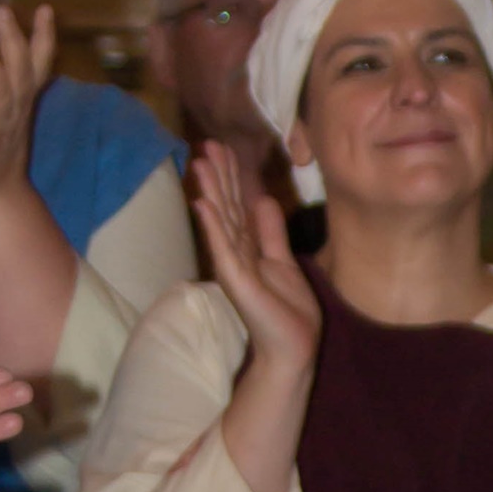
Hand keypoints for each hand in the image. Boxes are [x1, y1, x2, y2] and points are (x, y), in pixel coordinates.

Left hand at [0, 4, 56, 207]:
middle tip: (2, 10)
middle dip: (13, 40)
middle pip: (20, 71)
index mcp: (23, 102)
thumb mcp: (13, 113)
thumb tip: (16, 49)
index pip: (40, 65)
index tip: (44, 8)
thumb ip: (14, 83)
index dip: (44, 37)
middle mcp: (15, 112)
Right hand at [192, 141, 323, 379]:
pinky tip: (202, 202)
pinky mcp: (236, 279)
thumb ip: (271, 232)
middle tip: (207, 143)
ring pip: (221, 219)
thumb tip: (263, 200)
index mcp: (248, 247)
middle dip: (218, 175)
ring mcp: (234, 265)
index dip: (231, 176)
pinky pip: (223, 246)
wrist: (292, 347)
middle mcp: (236, 252)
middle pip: (226, 206)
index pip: (237, 204)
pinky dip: (212, 223)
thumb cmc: (287, 311)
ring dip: (211, 191)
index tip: (222, 148)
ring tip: (200, 162)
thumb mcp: (282, 260)